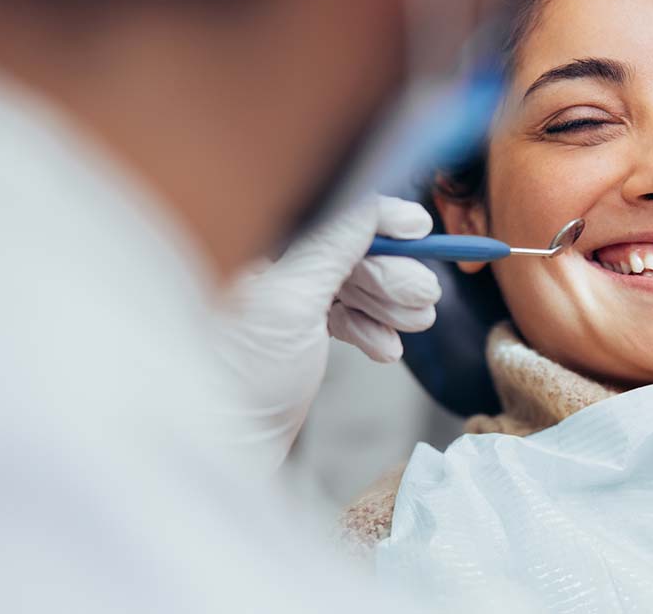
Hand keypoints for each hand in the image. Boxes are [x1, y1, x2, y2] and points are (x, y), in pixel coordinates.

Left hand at [215, 195, 439, 471]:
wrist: (226, 446)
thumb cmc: (240, 377)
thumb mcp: (291, 301)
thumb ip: (331, 246)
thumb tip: (373, 205)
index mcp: (257, 246)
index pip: (331, 216)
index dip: (380, 221)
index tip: (420, 229)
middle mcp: (271, 267)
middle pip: (350, 253)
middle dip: (393, 275)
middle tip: (425, 296)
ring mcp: (286, 303)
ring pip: (354, 287)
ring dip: (391, 305)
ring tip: (415, 324)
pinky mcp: (299, 336)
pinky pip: (347, 319)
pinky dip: (372, 331)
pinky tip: (386, 350)